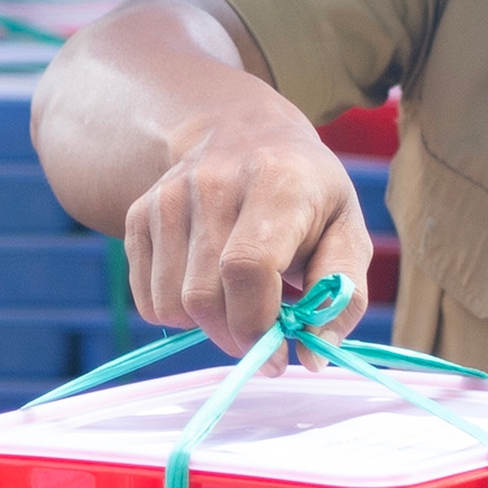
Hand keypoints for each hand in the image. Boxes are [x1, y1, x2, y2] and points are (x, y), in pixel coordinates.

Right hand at [123, 71, 370, 359]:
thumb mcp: (348, 230)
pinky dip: (178, 314)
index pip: (247, 267)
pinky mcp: (140, 214)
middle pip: (204, 296)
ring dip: (206, 327)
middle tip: (261, 339)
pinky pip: (147, 299)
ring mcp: (168, 198)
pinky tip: (207, 289)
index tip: (278, 356)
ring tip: (236, 306)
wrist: (240, 131)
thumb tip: (312, 355)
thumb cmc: (306, 193)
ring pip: (171, 305)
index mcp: (277, 183)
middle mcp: (213, 184)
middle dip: (235, 336)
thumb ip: (342, 294)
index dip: (258, 324)